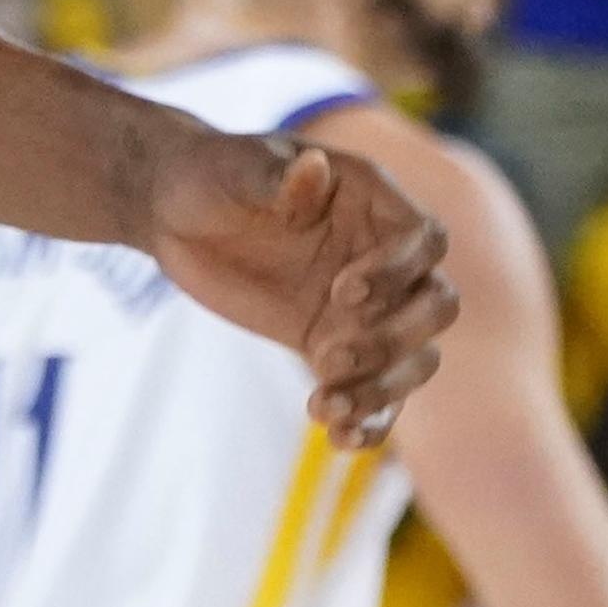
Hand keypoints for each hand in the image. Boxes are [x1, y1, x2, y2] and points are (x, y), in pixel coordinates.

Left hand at [151, 130, 455, 446]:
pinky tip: (338, 438)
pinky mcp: (333, 345)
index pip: (426, 239)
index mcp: (371, 201)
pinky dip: (367, 419)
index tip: (342, 292)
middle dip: (395, 339)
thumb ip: (278, 178)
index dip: (398, 270)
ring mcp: (363, 306)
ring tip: (326, 408)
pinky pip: (373, 390)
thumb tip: (316, 168)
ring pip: (412, 359)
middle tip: (330, 356)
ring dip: (381, 390)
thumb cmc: (208, 173)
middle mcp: (381, 255)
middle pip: (435, 306)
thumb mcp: (235, 170)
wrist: (173, 212)